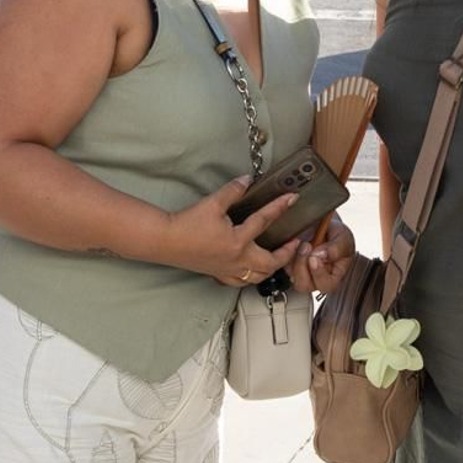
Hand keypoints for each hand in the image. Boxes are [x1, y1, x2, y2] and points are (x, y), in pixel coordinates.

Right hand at [161, 176, 303, 286]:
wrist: (165, 241)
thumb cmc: (187, 224)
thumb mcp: (213, 203)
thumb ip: (233, 191)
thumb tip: (247, 180)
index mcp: (238, 241)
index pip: (265, 221)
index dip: (280, 207)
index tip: (292, 199)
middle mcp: (237, 259)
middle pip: (271, 262)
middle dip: (287, 253)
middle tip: (296, 241)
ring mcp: (229, 270)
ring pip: (259, 276)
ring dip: (273, 268)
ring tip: (281, 257)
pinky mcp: (219, 274)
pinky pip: (242, 282)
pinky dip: (253, 277)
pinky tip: (254, 270)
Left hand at [288, 214, 355, 293]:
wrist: (322, 223)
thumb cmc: (335, 234)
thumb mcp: (343, 236)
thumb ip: (338, 247)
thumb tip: (323, 255)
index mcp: (332, 276)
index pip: (327, 285)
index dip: (320, 274)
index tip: (315, 258)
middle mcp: (315, 278)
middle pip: (305, 285)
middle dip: (303, 266)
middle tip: (306, 247)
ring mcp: (300, 272)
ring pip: (292, 277)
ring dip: (295, 260)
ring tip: (302, 244)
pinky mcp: (288, 264)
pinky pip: (282, 265)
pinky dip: (286, 254)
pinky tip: (294, 244)